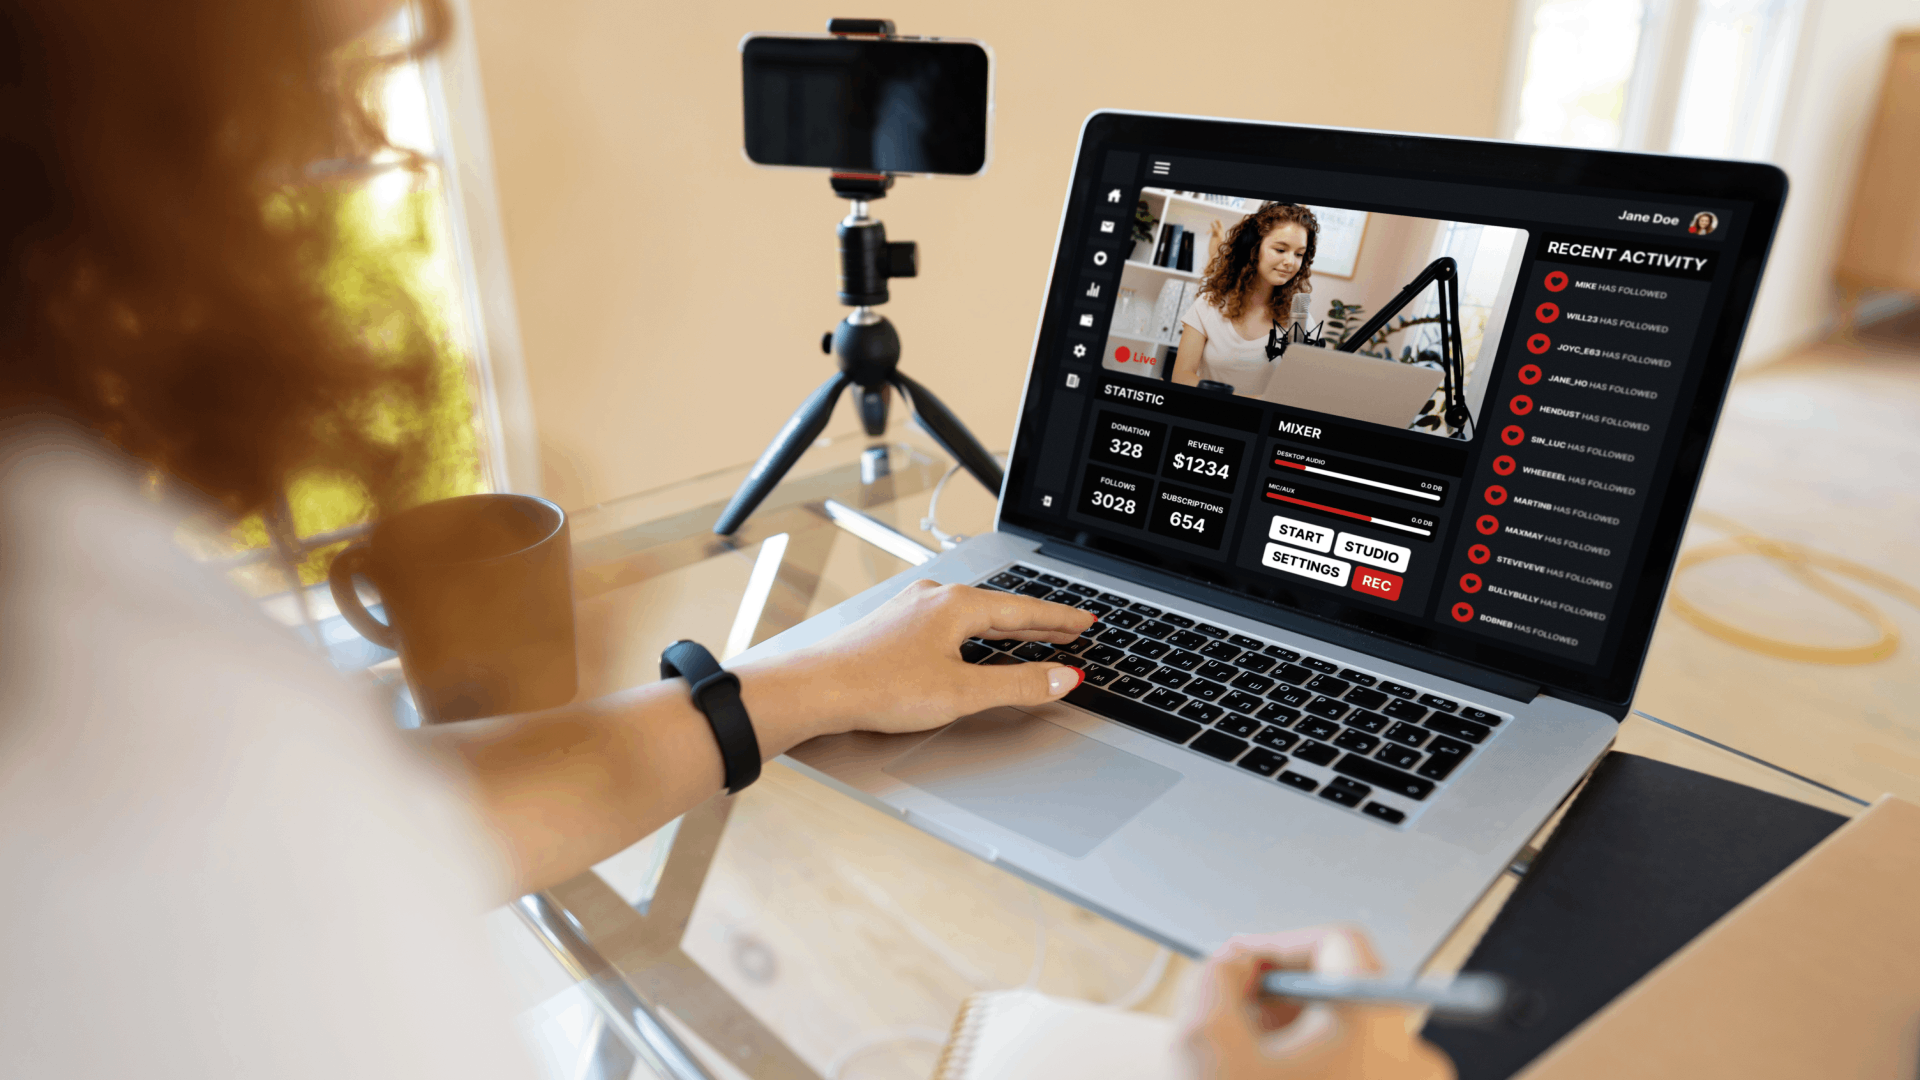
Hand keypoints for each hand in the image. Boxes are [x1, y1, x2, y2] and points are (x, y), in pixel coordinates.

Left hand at [736, 580, 1094, 740]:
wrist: (815, 689)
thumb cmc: (878, 687)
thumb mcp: (961, 692)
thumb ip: (1017, 685)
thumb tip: (1061, 679)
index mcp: (956, 606)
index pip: (1025, 610)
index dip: (1060, 619)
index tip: (1085, 621)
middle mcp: (934, 598)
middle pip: (1000, 609)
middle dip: (1038, 621)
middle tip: (1070, 628)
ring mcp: (911, 610)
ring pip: (973, 615)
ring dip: (1006, 627)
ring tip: (1031, 636)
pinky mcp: (894, 627)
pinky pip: (949, 623)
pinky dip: (975, 632)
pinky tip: (972, 644)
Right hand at [1180, 927, 1453, 1079]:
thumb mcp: (1204, 1046)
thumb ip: (1215, 980)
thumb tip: (1233, 962)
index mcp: (1374, 1026)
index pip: (1337, 943)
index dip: (1277, 947)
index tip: (1241, 969)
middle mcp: (1413, 1056)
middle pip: (1345, 989)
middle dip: (1282, 998)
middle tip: (1238, 1022)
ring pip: (1355, 1032)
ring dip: (1299, 1036)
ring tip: (1254, 1064)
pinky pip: (1367, 1067)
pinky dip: (1321, 1064)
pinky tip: (1277, 1078)